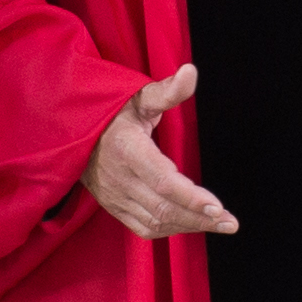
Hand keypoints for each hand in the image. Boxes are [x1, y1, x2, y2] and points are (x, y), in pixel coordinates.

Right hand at [83, 65, 239, 238]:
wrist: (71, 131)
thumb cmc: (111, 112)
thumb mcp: (138, 96)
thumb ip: (167, 91)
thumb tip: (191, 72)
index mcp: (126, 149)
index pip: (162, 181)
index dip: (191, 198)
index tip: (218, 207)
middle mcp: (119, 178)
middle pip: (164, 207)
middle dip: (201, 218)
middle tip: (231, 223)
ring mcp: (114, 196)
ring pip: (156, 222)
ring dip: (190, 226)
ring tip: (219, 224)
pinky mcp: (114, 207)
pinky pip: (144, 228)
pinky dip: (170, 229)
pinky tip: (191, 223)